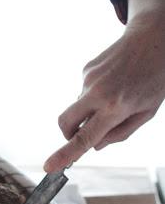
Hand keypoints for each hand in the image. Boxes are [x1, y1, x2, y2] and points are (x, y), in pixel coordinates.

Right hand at [44, 0, 164, 172]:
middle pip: (65, 123)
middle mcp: (97, 93)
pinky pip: (84, 92)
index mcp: (115, 108)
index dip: (64, 155)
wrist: (154, 37)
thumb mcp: (147, 112)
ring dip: (90, 110)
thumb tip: (95, 145)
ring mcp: (89, 79)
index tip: (49, 166)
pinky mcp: (87, 69)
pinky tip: (113, 82)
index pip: (84, 138)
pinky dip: (94, 95)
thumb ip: (120, 133)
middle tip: (83, 134)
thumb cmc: (156, 78)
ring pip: (78, 107)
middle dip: (68, 134)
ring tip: (116, 95)